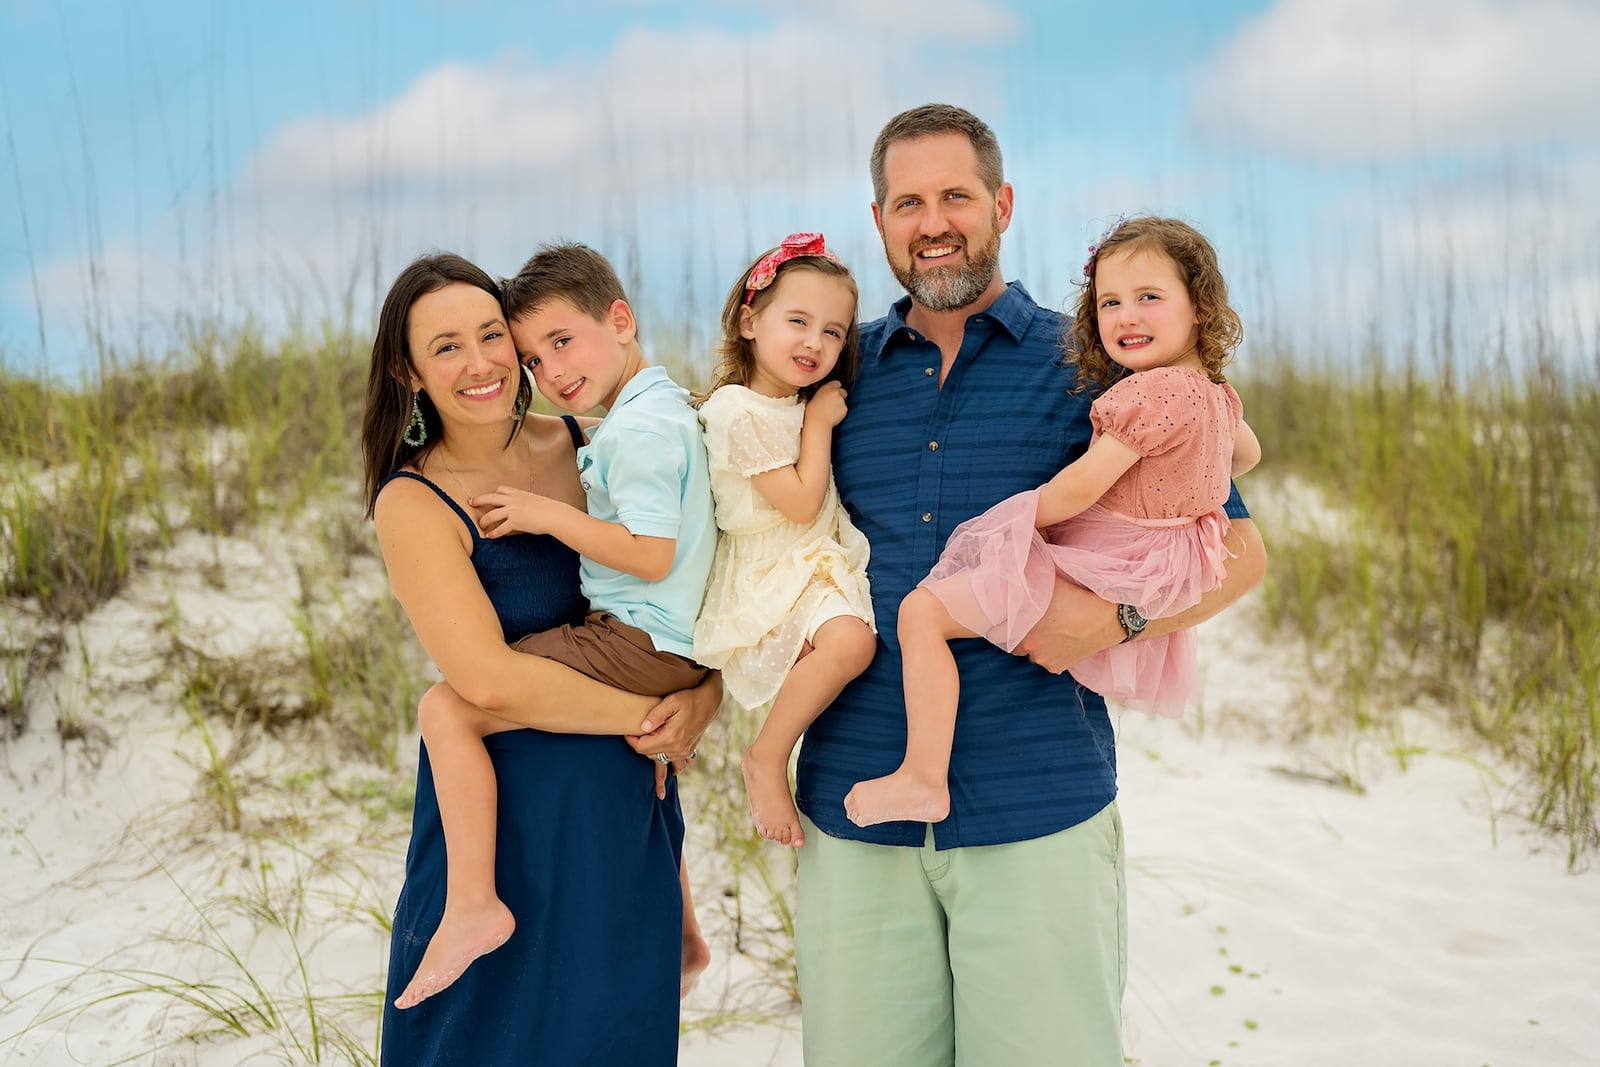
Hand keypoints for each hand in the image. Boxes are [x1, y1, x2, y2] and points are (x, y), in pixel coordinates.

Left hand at [473, 486, 561, 537]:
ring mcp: (513, 510)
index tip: (490, 498)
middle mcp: (513, 500)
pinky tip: (490, 536)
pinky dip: (494, 533)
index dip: (494, 494)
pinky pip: (500, 528)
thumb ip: (526, 503)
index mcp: (519, 493)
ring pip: (492, 514)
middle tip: (471, 502)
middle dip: (479, 500)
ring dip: (484, 520)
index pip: (501, 489)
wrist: (554, 515)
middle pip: (490, 497)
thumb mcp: (535, 501)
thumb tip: (524, 509)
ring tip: (481, 525)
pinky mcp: (515, 522)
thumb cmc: (549, 509)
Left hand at [627, 673, 723, 796]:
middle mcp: (677, 749)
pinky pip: (673, 763)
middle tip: (638, 731)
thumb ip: (655, 715)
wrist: (709, 702)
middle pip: (648, 754)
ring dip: (651, 751)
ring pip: (658, 759)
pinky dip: (667, 765)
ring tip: (646, 742)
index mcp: (670, 738)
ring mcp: (683, 752)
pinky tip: (667, 771)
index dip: (631, 740)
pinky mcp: (687, 752)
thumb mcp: (671, 702)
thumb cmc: (689, 699)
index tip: (627, 731)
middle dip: (641, 744)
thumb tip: (642, 728)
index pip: (642, 747)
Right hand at [804, 381, 847, 428]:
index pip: (837, 383)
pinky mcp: (845, 408)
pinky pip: (844, 410)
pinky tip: (833, 416)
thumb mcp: (814, 397)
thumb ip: (823, 394)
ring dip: (840, 405)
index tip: (834, 392)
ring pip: (843, 402)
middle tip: (834, 403)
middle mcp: (835, 392)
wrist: (817, 422)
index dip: (836, 388)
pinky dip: (841, 412)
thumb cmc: (812, 412)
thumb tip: (826, 396)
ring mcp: (841, 400)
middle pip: (843, 392)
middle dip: (841, 396)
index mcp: (826, 388)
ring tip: (831, 412)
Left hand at [1014, 577, 1121, 673]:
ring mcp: (1043, 659)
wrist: (1106, 619)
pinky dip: (1049, 653)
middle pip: (1015, 643)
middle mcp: (1029, 647)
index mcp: (1022, 627)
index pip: (1000, 631)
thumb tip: (1018, 572)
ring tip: (1049, 631)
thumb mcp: (1051, 584)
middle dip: (1020, 634)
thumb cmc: (1078, 599)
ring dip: (1035, 644)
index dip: (1004, 624)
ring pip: (1030, 652)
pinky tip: (1059, 640)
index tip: (1011, 618)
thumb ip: (1030, 581)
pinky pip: (1045, 660)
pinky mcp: (1056, 668)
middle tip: (1033, 623)